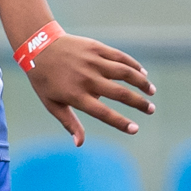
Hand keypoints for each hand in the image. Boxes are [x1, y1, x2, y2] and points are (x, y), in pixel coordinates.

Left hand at [24, 34, 155, 142]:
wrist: (39, 47)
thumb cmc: (45, 80)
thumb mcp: (52, 104)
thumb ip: (69, 123)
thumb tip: (80, 144)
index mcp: (76, 95)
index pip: (103, 113)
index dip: (120, 122)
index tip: (135, 129)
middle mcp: (87, 78)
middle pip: (120, 93)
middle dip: (139, 103)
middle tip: (151, 110)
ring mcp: (93, 62)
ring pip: (125, 73)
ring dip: (142, 83)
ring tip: (151, 92)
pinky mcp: (96, 48)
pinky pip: (120, 57)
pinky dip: (134, 66)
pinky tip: (143, 73)